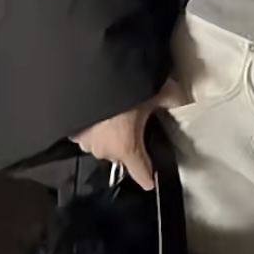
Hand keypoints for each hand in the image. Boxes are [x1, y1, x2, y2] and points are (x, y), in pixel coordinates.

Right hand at [71, 76, 187, 190]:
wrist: (89, 72)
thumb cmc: (122, 88)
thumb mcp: (154, 92)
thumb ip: (170, 99)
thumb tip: (182, 99)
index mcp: (127, 148)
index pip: (141, 174)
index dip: (147, 176)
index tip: (150, 181)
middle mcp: (105, 151)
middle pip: (121, 156)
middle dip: (127, 143)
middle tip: (131, 122)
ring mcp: (85, 142)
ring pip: (102, 145)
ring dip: (107, 135)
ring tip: (113, 115)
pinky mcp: (71, 130)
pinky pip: (86, 134)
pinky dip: (92, 127)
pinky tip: (97, 112)